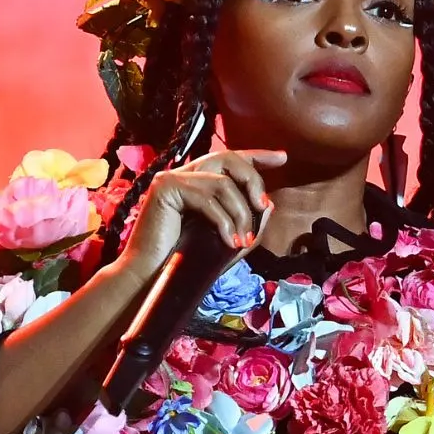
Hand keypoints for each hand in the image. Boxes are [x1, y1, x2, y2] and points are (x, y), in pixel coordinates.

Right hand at [118, 149, 286, 280]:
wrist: (150, 277)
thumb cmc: (186, 261)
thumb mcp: (227, 240)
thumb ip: (248, 222)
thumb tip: (269, 203)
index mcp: (197, 182)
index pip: (230, 159)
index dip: (258, 156)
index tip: (283, 158)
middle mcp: (183, 174)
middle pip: (228, 158)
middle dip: (253, 181)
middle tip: (263, 206)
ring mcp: (172, 178)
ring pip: (221, 182)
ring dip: (240, 212)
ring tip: (244, 239)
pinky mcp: (164, 188)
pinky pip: (206, 197)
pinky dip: (223, 220)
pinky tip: (230, 242)